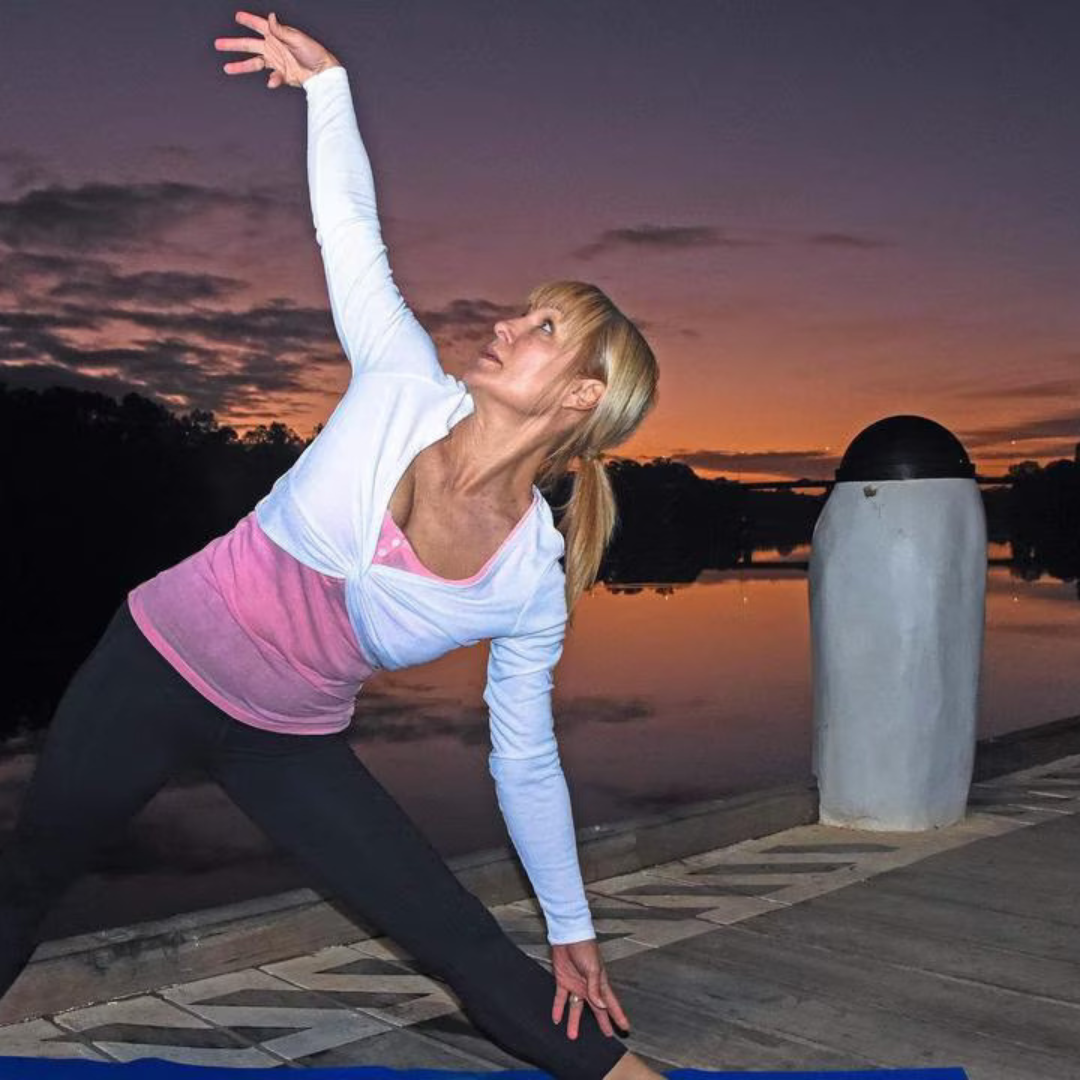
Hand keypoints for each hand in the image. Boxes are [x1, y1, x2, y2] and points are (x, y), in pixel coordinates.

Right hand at [214, 10, 340, 89]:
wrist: (323, 72)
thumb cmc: (313, 52)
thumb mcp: (296, 39)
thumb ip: (281, 30)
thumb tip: (270, 17)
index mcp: (276, 35)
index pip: (258, 25)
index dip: (247, 20)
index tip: (237, 16)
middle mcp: (273, 47)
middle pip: (248, 45)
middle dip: (233, 44)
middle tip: (218, 44)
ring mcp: (275, 62)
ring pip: (253, 63)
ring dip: (240, 65)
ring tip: (227, 68)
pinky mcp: (281, 75)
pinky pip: (272, 78)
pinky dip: (272, 80)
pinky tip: (272, 82)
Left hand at [550, 938, 630, 1040]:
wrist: (568, 935)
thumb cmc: (585, 947)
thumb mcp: (593, 968)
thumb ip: (595, 988)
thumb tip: (601, 1006)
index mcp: (600, 983)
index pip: (610, 1003)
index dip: (618, 1015)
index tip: (625, 1027)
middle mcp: (589, 986)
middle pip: (596, 1008)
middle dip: (602, 1021)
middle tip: (607, 1034)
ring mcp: (576, 985)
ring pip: (576, 1007)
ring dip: (574, 1021)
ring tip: (572, 1035)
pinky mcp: (563, 981)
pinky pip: (561, 998)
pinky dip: (558, 1008)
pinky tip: (557, 1018)